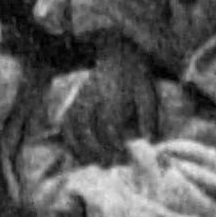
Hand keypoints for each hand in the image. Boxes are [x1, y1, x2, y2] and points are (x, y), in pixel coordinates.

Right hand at [61, 41, 161, 164]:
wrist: (117, 51)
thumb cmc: (136, 76)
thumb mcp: (147, 92)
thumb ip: (149, 117)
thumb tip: (149, 141)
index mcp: (114, 94)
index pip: (110, 124)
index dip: (115, 144)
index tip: (123, 157)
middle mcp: (94, 96)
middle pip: (87, 128)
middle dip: (96, 150)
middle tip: (109, 165)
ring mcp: (81, 98)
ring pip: (73, 126)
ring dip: (81, 147)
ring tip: (93, 162)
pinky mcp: (74, 100)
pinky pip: (66, 123)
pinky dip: (69, 140)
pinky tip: (79, 153)